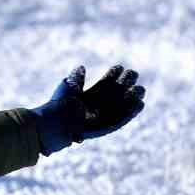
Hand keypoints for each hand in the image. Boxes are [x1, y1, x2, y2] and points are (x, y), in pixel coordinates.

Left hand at [30, 65, 146, 155]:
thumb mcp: (67, 89)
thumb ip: (76, 79)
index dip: (112, 75)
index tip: (119, 67)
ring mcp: (101, 116)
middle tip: (133, 74)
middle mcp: (96, 106)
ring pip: (120, 106)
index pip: (104, 84)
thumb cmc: (57, 106)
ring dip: (131, 97)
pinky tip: (140, 104)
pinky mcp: (105, 127)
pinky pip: (121, 120)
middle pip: (115, 93)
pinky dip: (131, 113)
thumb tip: (81, 68)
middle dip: (125, 83)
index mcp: (87, 96)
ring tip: (141, 89)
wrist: (54, 124)